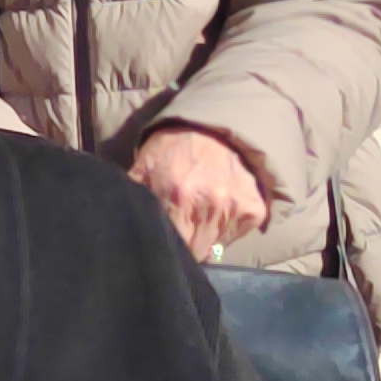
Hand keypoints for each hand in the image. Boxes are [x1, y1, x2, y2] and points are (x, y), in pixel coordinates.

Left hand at [133, 125, 272, 259]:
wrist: (211, 129)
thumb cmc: (171, 151)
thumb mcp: (142, 169)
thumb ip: (134, 198)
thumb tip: (127, 227)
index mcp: (179, 196)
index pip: (177, 245)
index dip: (171, 248)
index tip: (167, 243)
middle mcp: (211, 203)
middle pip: (198, 250)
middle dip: (188, 246)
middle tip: (182, 229)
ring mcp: (235, 206)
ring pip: (217, 245)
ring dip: (207, 236)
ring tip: (199, 215)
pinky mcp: (254, 209)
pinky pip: (236, 235)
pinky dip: (226, 229)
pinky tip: (217, 211)